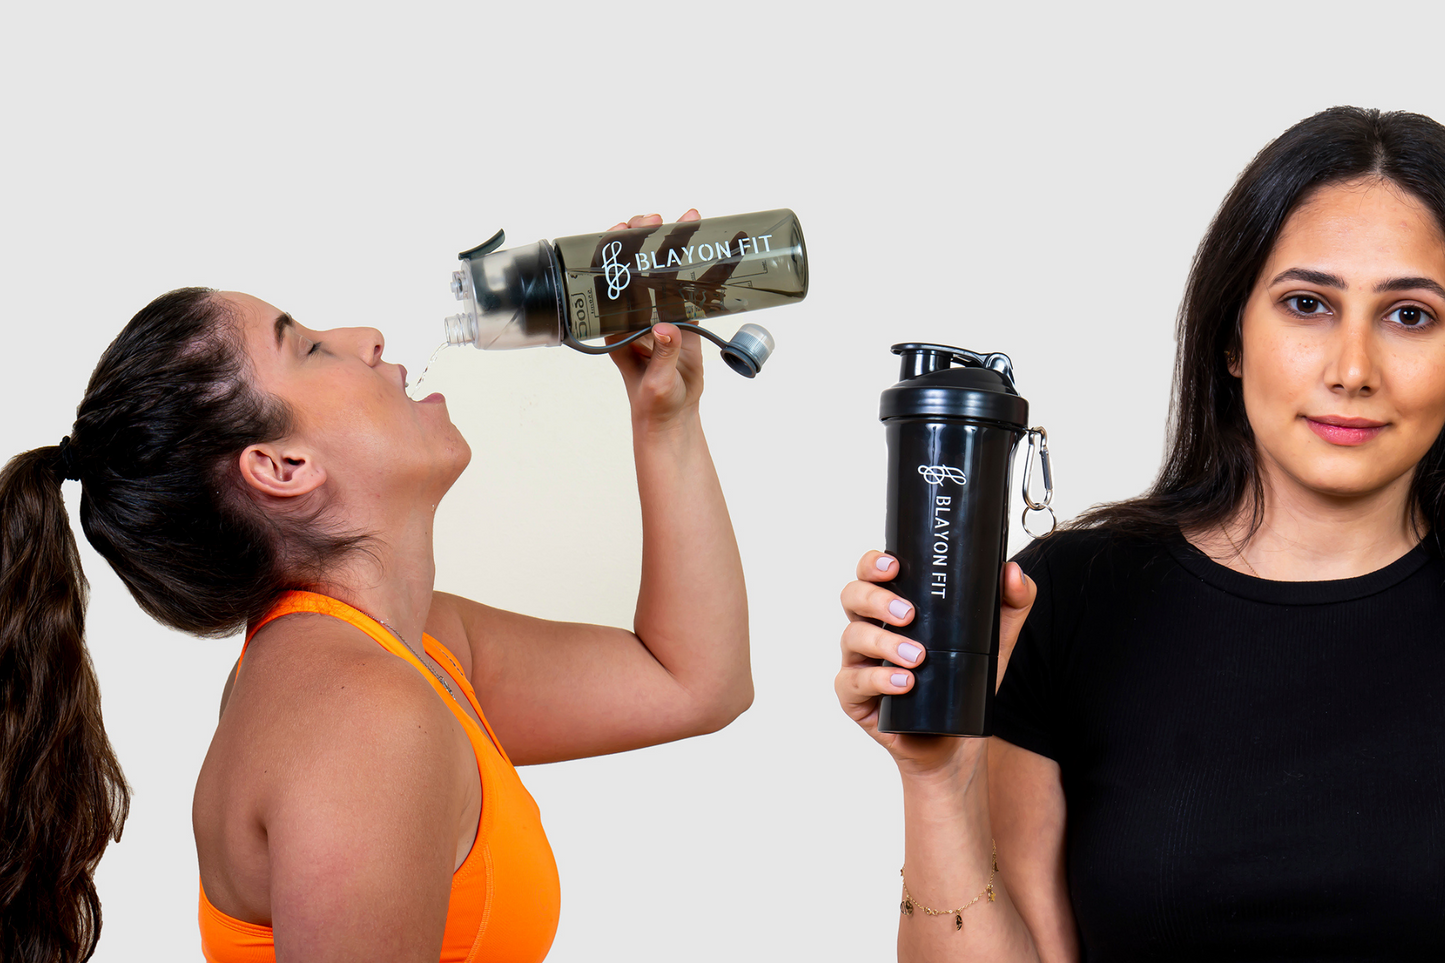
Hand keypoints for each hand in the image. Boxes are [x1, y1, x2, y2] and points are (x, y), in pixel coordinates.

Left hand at [605, 209, 703, 429]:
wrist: (672, 418)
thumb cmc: (654, 403)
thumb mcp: (656, 382)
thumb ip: (662, 354)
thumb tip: (666, 328)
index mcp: (619, 326)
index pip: (615, 281)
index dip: (618, 253)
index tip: (626, 229)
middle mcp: (637, 315)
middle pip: (641, 268)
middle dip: (649, 240)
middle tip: (660, 217)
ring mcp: (662, 315)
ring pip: (669, 274)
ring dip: (679, 248)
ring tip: (693, 220)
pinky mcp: (684, 321)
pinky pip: (695, 292)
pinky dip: (708, 273)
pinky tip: (720, 253)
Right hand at [835, 550, 1035, 777]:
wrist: (955, 742)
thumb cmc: (962, 684)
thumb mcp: (994, 642)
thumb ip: (1010, 604)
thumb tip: (1012, 572)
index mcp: (892, 609)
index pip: (871, 575)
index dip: (872, 564)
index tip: (894, 565)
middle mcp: (869, 629)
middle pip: (852, 597)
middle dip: (876, 599)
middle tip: (910, 614)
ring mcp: (858, 662)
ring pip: (852, 637)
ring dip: (883, 641)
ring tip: (917, 657)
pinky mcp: (855, 697)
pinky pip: (852, 682)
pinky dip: (878, 679)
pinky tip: (903, 683)